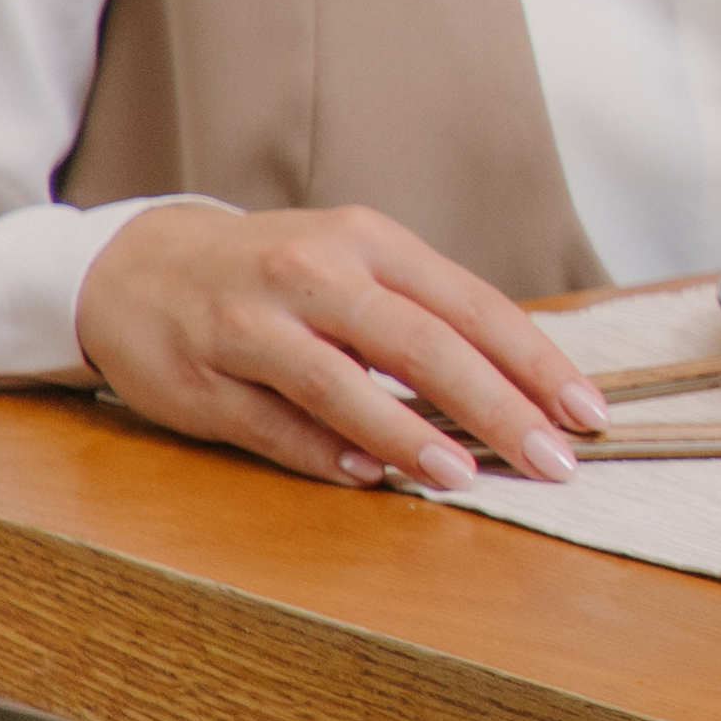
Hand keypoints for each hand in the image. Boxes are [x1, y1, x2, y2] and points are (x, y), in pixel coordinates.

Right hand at [77, 201, 607, 488]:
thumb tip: (518, 389)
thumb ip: (426, 317)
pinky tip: (370, 477)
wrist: (135, 266)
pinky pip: (274, 424)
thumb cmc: (272, 273)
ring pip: (343, 383)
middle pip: (421, 344)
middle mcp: (312, 276)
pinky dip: (325, 453)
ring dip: (409, 435)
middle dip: (496, 407)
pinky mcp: (201, 379)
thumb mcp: (353, 266)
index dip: (535, 362)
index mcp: (367, 243)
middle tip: (550, 460)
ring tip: (464, 476)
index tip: (585, 412)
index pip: (472, 306)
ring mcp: (251, 326)